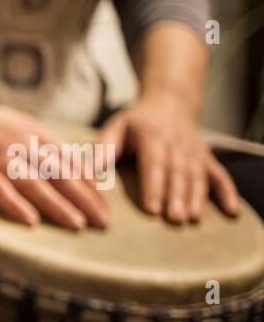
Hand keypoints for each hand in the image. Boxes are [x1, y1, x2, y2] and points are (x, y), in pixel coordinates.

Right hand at [0, 68, 109, 229]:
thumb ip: (34, 140)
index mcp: (30, 129)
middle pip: (58, 173)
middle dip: (85, 199)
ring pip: (34, 184)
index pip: (69, 158)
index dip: (89, 183)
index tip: (104, 203)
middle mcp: (18, 141)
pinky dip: (14, 205)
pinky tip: (30, 221)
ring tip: (78, 225)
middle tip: (104, 221)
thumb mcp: (9, 123)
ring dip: (58, 206)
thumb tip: (60, 163)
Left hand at [97, 91, 239, 223]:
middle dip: (177, 197)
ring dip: (197, 198)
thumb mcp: (115, 128)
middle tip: (174, 220)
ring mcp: (195, 152)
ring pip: (198, 176)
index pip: (154, 164)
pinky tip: (231, 213)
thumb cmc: (135, 122)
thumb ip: (103, 151)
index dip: (153, 187)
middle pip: (178, 173)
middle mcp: (177, 145)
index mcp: (153, 138)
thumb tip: (90, 175)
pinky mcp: (206, 159)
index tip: (152, 209)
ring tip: (192, 219)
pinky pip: (220, 176)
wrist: (170, 101)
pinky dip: (228, 193)